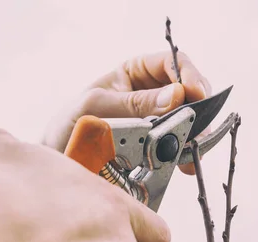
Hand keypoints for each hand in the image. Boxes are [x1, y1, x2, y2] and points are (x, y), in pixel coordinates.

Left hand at [43, 51, 211, 174]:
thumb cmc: (70, 123)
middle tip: (198, 127)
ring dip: (194, 135)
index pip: (173, 63)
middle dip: (198, 109)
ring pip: (188, 121)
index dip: (189, 75)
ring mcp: (156, 121)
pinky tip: (184, 164)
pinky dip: (184, 154)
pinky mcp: (157, 147)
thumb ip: (134, 102)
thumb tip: (175, 97)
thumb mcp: (96, 106)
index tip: (196, 93)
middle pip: (188, 93)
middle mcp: (151, 94)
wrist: (59, 158)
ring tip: (191, 151)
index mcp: (136, 72)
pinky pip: (179, 146)